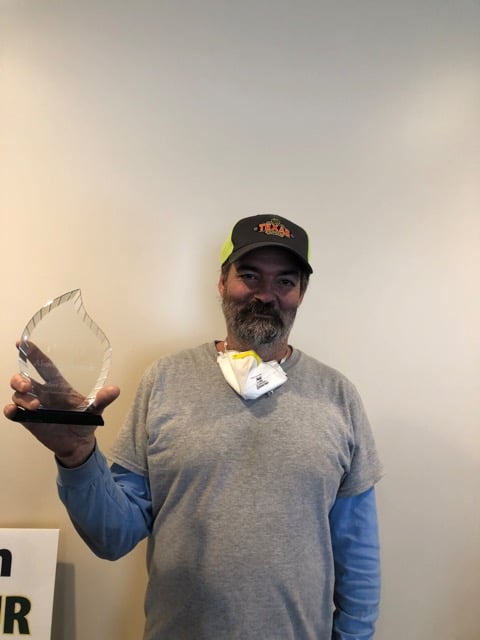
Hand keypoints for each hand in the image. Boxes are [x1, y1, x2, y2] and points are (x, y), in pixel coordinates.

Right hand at [4, 343, 119, 466]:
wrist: (79, 443)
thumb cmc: (85, 421)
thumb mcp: (96, 409)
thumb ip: (102, 399)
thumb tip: (115, 390)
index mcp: (58, 385)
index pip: (43, 365)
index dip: (33, 353)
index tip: (22, 343)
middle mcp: (43, 393)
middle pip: (23, 378)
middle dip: (19, 378)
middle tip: (27, 385)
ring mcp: (34, 406)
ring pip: (17, 395)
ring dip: (21, 397)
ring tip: (35, 406)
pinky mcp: (29, 421)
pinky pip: (13, 412)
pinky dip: (10, 410)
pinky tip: (13, 411)